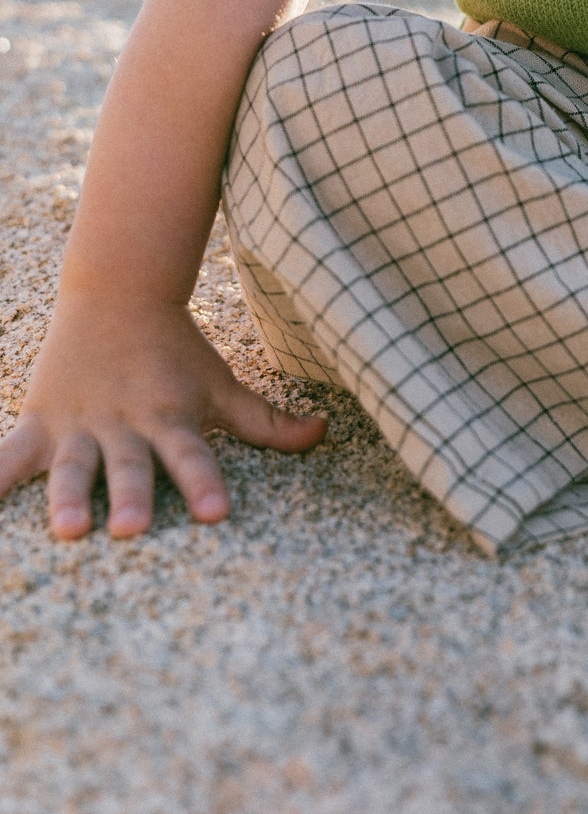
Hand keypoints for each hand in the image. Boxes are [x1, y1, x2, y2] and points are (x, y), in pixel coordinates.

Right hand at [0, 292, 326, 538]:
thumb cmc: (176, 349)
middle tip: (134, 529)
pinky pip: (8, 457)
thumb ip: (266, 420)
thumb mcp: (220, 384)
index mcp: (170, 418)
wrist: (119, 290)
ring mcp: (80, 426)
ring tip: (70, 529)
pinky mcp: (40, 424)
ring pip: (72, 467)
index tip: (216, 514)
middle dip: (133, 496)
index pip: (193, 456)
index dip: (205, 483)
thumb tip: (324, 432)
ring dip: (69, 497)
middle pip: (131, 466)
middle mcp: (125, 426)